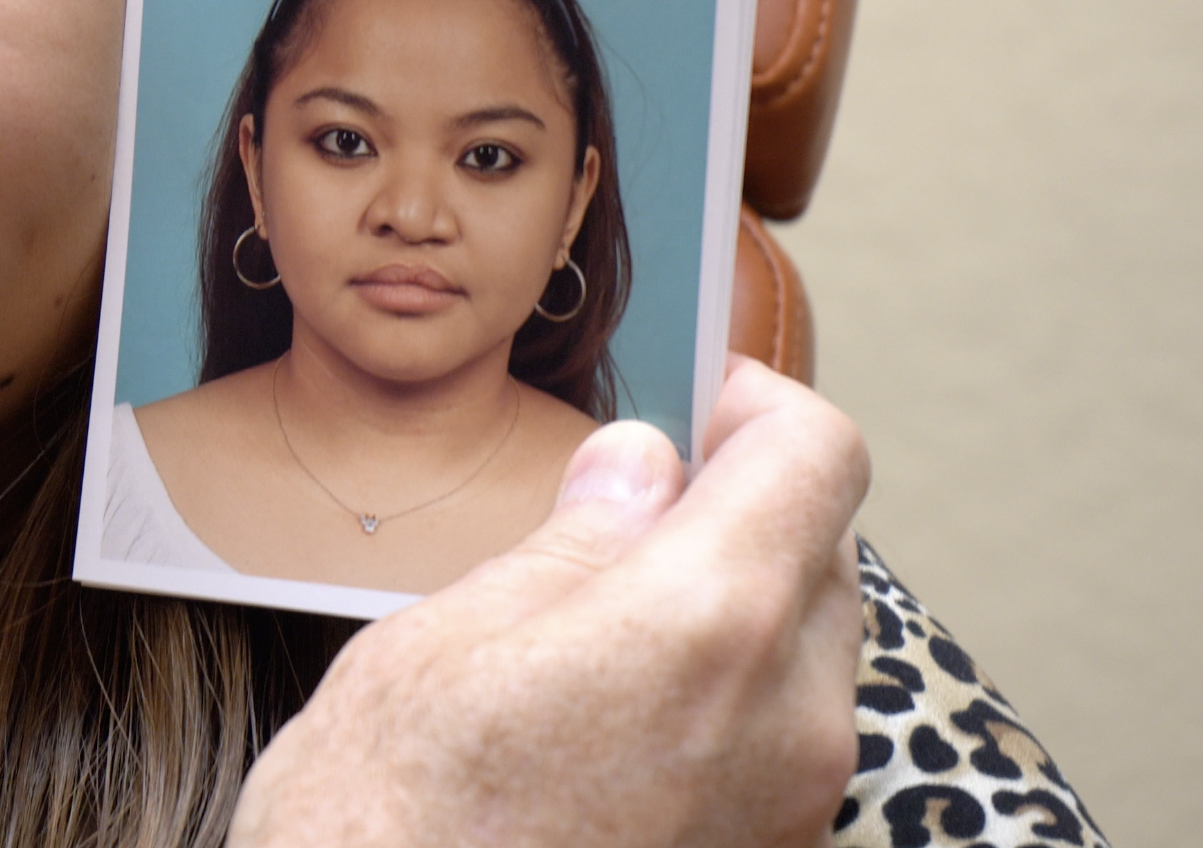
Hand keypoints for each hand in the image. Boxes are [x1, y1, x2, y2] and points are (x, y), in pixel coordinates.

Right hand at [230, 355, 868, 847]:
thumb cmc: (383, 822)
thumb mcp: (449, 635)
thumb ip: (573, 539)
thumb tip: (637, 468)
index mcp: (710, 620)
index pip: (816, 457)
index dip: (755, 403)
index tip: (694, 397)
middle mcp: (785, 720)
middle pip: (819, 554)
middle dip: (736, 510)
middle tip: (620, 503)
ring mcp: (784, 809)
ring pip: (801, 656)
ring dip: (728, 609)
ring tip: (595, 618)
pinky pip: (775, 745)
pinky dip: (719, 699)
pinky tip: (606, 714)